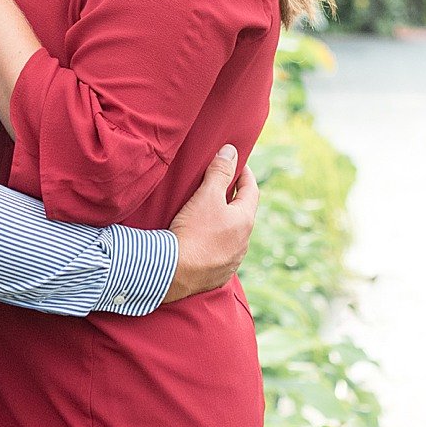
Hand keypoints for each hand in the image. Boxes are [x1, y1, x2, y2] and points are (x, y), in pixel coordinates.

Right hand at [162, 145, 256, 302]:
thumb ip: (220, 172)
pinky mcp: (218, 274)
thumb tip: (231, 151)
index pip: (251, 189)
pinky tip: (201, 239)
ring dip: (224, 222)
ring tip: (207, 212)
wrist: (174, 273)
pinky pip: (220, 253)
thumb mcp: (206, 195)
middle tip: (219, 185)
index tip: (236, 163)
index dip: (244, 173)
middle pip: (242, 212)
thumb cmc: (193, 232)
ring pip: (232, 235)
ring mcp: (232, 260)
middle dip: (232, 197)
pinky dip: (214, 242)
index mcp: (245, 220)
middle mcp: (244, 242)